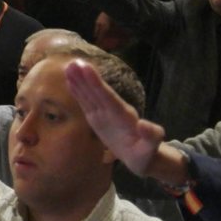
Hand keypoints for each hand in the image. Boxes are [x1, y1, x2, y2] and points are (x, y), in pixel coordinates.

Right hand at [65, 59, 165, 175]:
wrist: (141, 157)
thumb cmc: (146, 154)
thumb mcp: (151, 149)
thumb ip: (152, 136)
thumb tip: (144, 125)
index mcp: (124, 116)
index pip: (109, 97)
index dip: (97, 84)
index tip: (87, 68)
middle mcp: (113, 111)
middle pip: (97, 92)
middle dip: (85, 78)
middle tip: (72, 63)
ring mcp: (105, 113)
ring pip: (90, 95)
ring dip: (79, 82)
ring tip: (68, 67)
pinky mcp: (98, 118)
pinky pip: (86, 104)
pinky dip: (78, 93)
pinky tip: (70, 83)